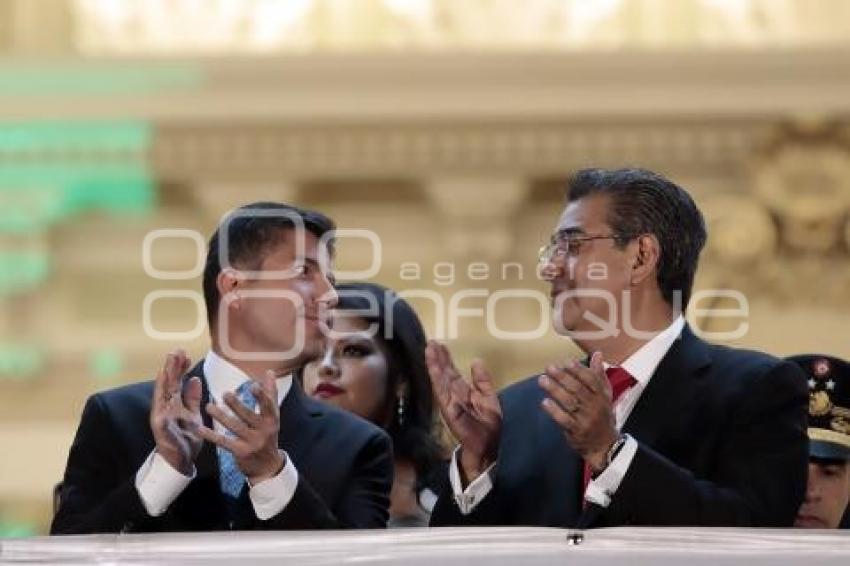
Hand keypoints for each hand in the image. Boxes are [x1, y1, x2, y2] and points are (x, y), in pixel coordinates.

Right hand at [149, 350, 202, 475]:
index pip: (178, 383)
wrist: (181, 462)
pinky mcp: (161, 425)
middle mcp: (167, 407)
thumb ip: (192, 399)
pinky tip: (162, 382)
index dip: (181, 369)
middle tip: (176, 350)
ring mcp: (162, 415)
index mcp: (175, 405)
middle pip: (169, 384)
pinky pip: (160, 407)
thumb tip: (194, 379)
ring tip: (168, 361)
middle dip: (172, 367)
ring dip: (166, 376)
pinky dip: (160, 395)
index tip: (186, 355)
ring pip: (163, 392)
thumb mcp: (194, 416)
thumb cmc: (186, 439)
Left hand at [197, 370, 283, 484]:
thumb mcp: (272, 415)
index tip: (253, 385)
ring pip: (234, 428)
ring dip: (221, 417)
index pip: (268, 406)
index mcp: (272, 419)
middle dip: (237, 406)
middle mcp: (264, 431)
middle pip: (249, 416)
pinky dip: (211, 435)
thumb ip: (270, 393)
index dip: (261, 396)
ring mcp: (252, 442)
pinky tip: (199, 429)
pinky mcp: (240, 452)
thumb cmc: (267, 433)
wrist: (267, 465)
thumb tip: (269, 371)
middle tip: (224, 394)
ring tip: (209, 407)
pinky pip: (223, 442)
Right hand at [425, 341, 501, 482]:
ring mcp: (450, 401)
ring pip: (440, 379)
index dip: (446, 358)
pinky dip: (436, 378)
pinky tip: (433, 366)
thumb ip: (483, 380)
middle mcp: (454, 395)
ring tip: (429, 348)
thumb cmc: (490, 425)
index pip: (452, 372)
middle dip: (437, 357)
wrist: (488, 447)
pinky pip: (441, 391)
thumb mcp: (489, 397)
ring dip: (434, 364)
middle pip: (444, 372)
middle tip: (431, 341)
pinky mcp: (448, 408)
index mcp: (464, 392)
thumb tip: (476, 361)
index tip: (440, 345)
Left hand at [538, 352, 618, 472]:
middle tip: (548, 368)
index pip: (591, 380)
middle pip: (578, 389)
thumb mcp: (604, 395)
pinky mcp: (576, 431)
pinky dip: (554, 410)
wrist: (604, 444)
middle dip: (562, 377)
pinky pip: (564, 419)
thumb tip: (597, 353)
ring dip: (554, 390)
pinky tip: (544, 402)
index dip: (579, 370)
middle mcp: (594, 406)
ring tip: (542, 380)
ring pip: (569, 402)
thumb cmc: (601, 415)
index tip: (566, 362)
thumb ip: (598, 374)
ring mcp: (585, 419)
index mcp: (601, 396)